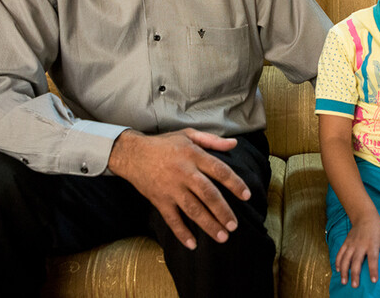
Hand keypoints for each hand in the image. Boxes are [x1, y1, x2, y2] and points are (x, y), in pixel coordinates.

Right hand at [107, 128, 250, 249]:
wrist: (133, 154)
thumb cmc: (164, 144)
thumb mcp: (188, 135)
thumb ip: (212, 140)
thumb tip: (234, 144)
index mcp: (194, 156)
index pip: (220, 170)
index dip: (235, 184)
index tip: (246, 196)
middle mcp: (184, 173)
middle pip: (208, 194)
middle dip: (223, 211)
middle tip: (234, 225)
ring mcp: (171, 188)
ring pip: (193, 209)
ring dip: (208, 224)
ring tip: (222, 237)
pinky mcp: (160, 200)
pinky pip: (172, 219)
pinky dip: (181, 232)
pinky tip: (192, 244)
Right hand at [335, 215, 379, 287]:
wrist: (364, 216)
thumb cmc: (379, 228)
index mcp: (372, 243)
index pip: (373, 258)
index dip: (373, 269)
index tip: (373, 280)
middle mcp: (360, 244)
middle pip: (356, 261)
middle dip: (355, 274)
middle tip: (355, 285)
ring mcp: (352, 244)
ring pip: (346, 258)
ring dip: (344, 270)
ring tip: (344, 281)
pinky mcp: (346, 242)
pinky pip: (340, 253)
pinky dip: (337, 261)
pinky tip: (337, 270)